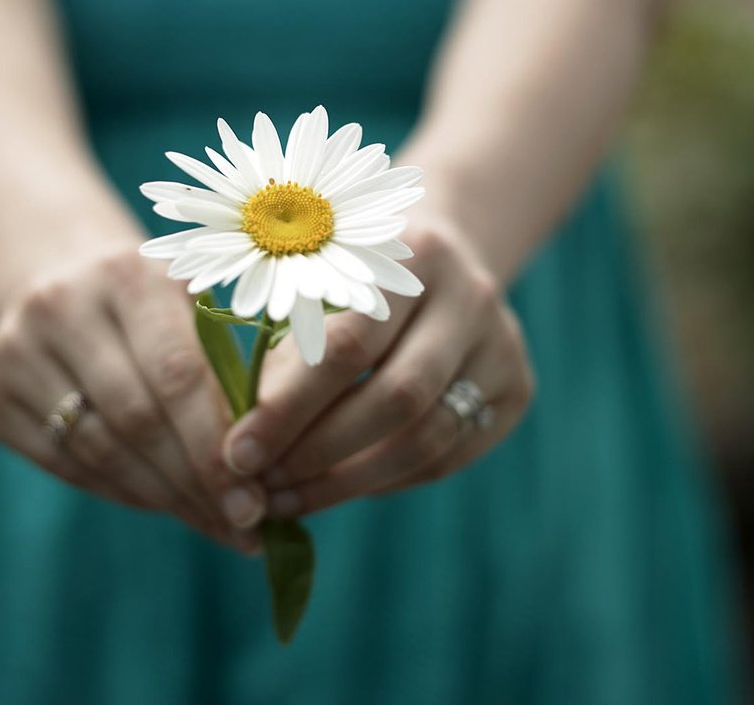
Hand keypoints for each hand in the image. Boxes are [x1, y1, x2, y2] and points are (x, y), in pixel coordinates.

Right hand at [0, 240, 266, 552]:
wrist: (63, 279)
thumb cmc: (154, 304)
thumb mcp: (194, 308)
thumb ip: (227, 370)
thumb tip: (266, 473)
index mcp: (127, 274)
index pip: (178, 374)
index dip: (215, 446)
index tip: (255, 501)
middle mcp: (60, 305)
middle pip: (136, 419)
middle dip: (195, 483)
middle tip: (242, 524)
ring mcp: (14, 349)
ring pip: (99, 450)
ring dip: (163, 498)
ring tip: (212, 523)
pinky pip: (65, 464)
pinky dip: (121, 491)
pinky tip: (162, 503)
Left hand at [221, 218, 534, 516]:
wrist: (442, 258)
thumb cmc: (353, 273)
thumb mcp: (316, 285)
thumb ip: (283, 353)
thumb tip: (242, 448)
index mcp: (413, 254)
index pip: (349, 345)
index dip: (288, 408)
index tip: (237, 453)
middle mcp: (470, 296)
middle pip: (397, 399)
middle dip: (318, 453)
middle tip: (261, 488)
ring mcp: (503, 345)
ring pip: (427, 440)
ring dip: (347, 482)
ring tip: (288, 500)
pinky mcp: (516, 390)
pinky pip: (446, 457)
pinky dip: (383, 481)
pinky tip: (336, 486)